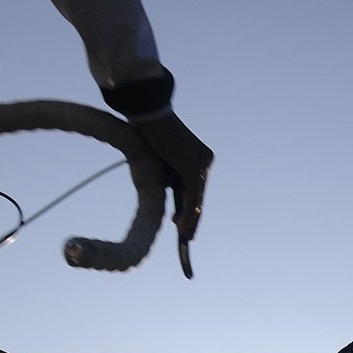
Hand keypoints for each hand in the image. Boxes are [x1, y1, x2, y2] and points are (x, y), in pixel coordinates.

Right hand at [128, 112, 212, 278]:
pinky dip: (188, 215)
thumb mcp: (159, 159)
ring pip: (197, 200)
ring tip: (185, 240)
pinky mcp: (194, 169)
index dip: (190, 208)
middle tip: (186, 237)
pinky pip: (193, 199)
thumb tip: (166, 194)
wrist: (148, 112)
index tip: (181, 224)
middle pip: (199, 196)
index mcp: (198, 155)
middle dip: (193, 218)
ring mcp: (201, 165)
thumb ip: (167, 176)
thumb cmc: (147, 130)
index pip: (195, 188)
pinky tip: (182, 230)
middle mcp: (204, 160)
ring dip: (191, 221)